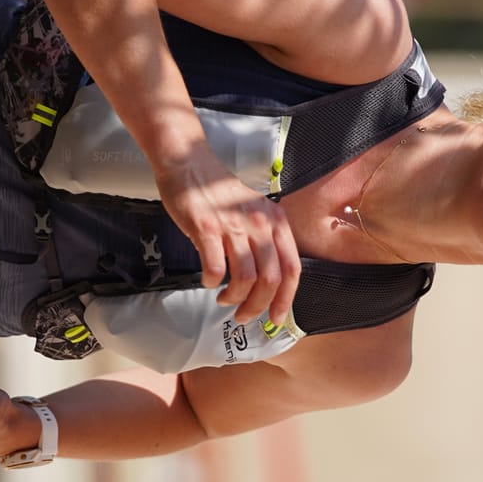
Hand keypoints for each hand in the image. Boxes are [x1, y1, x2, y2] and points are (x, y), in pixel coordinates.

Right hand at [152, 145, 301, 325]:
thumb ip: (264, 243)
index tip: (275, 317)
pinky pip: (215, 267)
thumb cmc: (219, 194)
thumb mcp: (254, 214)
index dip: (285, 299)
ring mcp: (233, 225)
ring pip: (245, 278)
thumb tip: (267, 284)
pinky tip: (207, 281)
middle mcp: (260, 223)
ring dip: (234, 298)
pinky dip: (211, 282)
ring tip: (224, 299)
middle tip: (243, 315)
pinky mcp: (207, 227)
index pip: (292, 269)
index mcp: (276, 221)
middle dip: (257, 306)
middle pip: (270, 279)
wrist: (190, 164)